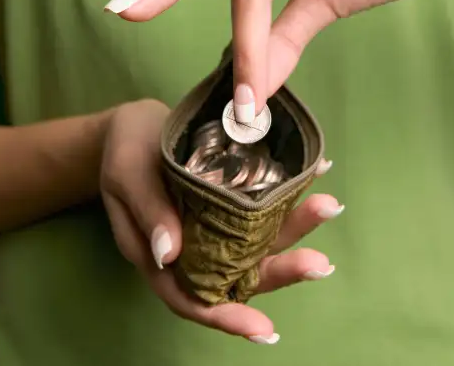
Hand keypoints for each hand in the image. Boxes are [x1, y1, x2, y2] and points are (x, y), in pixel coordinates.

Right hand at [99, 99, 341, 343]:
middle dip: (283, 270)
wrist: (137, 123)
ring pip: (261, 239)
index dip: (228, 318)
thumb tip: (169, 255)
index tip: (264, 329)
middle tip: (320, 263)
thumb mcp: (129, 175)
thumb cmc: (125, 151)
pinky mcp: (235, 201)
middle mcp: (198, 249)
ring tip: (327, 206)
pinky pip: (266, 204)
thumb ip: (148, 214)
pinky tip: (316, 173)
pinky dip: (291, 193)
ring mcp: (221, 225)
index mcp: (162, 258)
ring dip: (297, 228)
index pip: (194, 299)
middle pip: (242, 273)